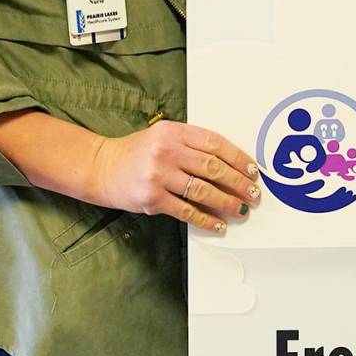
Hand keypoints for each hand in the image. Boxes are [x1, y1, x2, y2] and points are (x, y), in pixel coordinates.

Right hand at [92, 121, 259, 232]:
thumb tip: (230, 164)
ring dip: (226, 202)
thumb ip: (192, 144)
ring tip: (240, 209)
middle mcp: (167, 151)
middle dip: (238, 182)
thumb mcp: (163, 136)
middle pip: (212, 168)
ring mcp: (158, 175)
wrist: (102, 167)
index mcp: (174, 131)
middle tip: (253, 193)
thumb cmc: (138, 152)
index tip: (253, 170)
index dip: (238, 158)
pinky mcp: (152, 198)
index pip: (215, 143)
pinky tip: (218, 223)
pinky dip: (206, 219)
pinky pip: (186, 211)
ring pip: (203, 191)